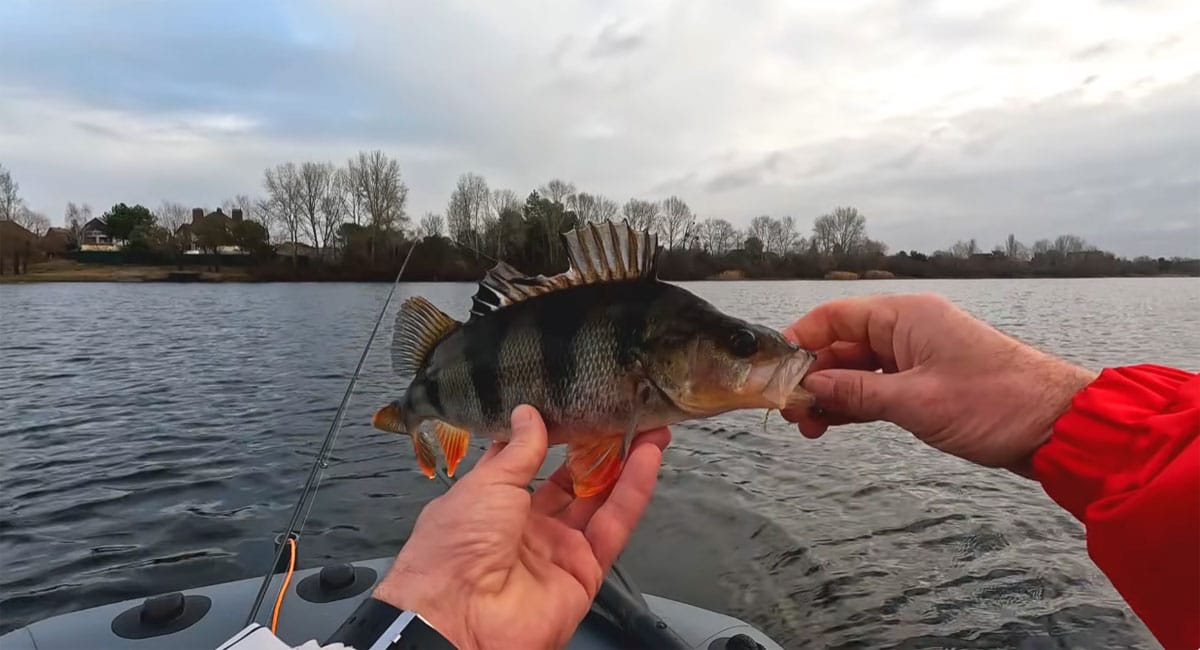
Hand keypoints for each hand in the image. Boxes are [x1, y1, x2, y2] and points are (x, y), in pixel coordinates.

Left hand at [372, 405, 670, 649]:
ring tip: (650, 428)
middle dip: (596, 449)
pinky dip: (633, 492)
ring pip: (599, 500)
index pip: (527, 462)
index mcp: (491, 504)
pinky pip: (613, 526)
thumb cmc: (455, 546)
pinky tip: (648, 458)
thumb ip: (519, 450)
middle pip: (571, 481)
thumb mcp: (486, 484)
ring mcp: (557, 550)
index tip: (575, 405)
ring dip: (624, 464)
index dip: (551, 435)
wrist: (459, 616)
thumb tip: (529, 414)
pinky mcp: (585, 572)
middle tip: (622, 415)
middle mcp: (525, 526)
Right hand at [780, 293, 1096, 473]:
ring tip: (808, 427)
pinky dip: (855, 403)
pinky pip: (878, 386)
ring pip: (857, 369)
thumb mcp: (915, 401)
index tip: (774, 374)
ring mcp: (918, 356)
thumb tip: (808, 388)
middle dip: (812, 376)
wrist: (1058, 426)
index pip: (834, 317)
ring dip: (831, 394)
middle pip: (841, 345)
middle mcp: (908, 329)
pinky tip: (834, 423)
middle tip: (790, 413)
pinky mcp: (928, 383)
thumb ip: (855, 392)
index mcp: (905, 316)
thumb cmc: (995, 404)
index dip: (799, 342)